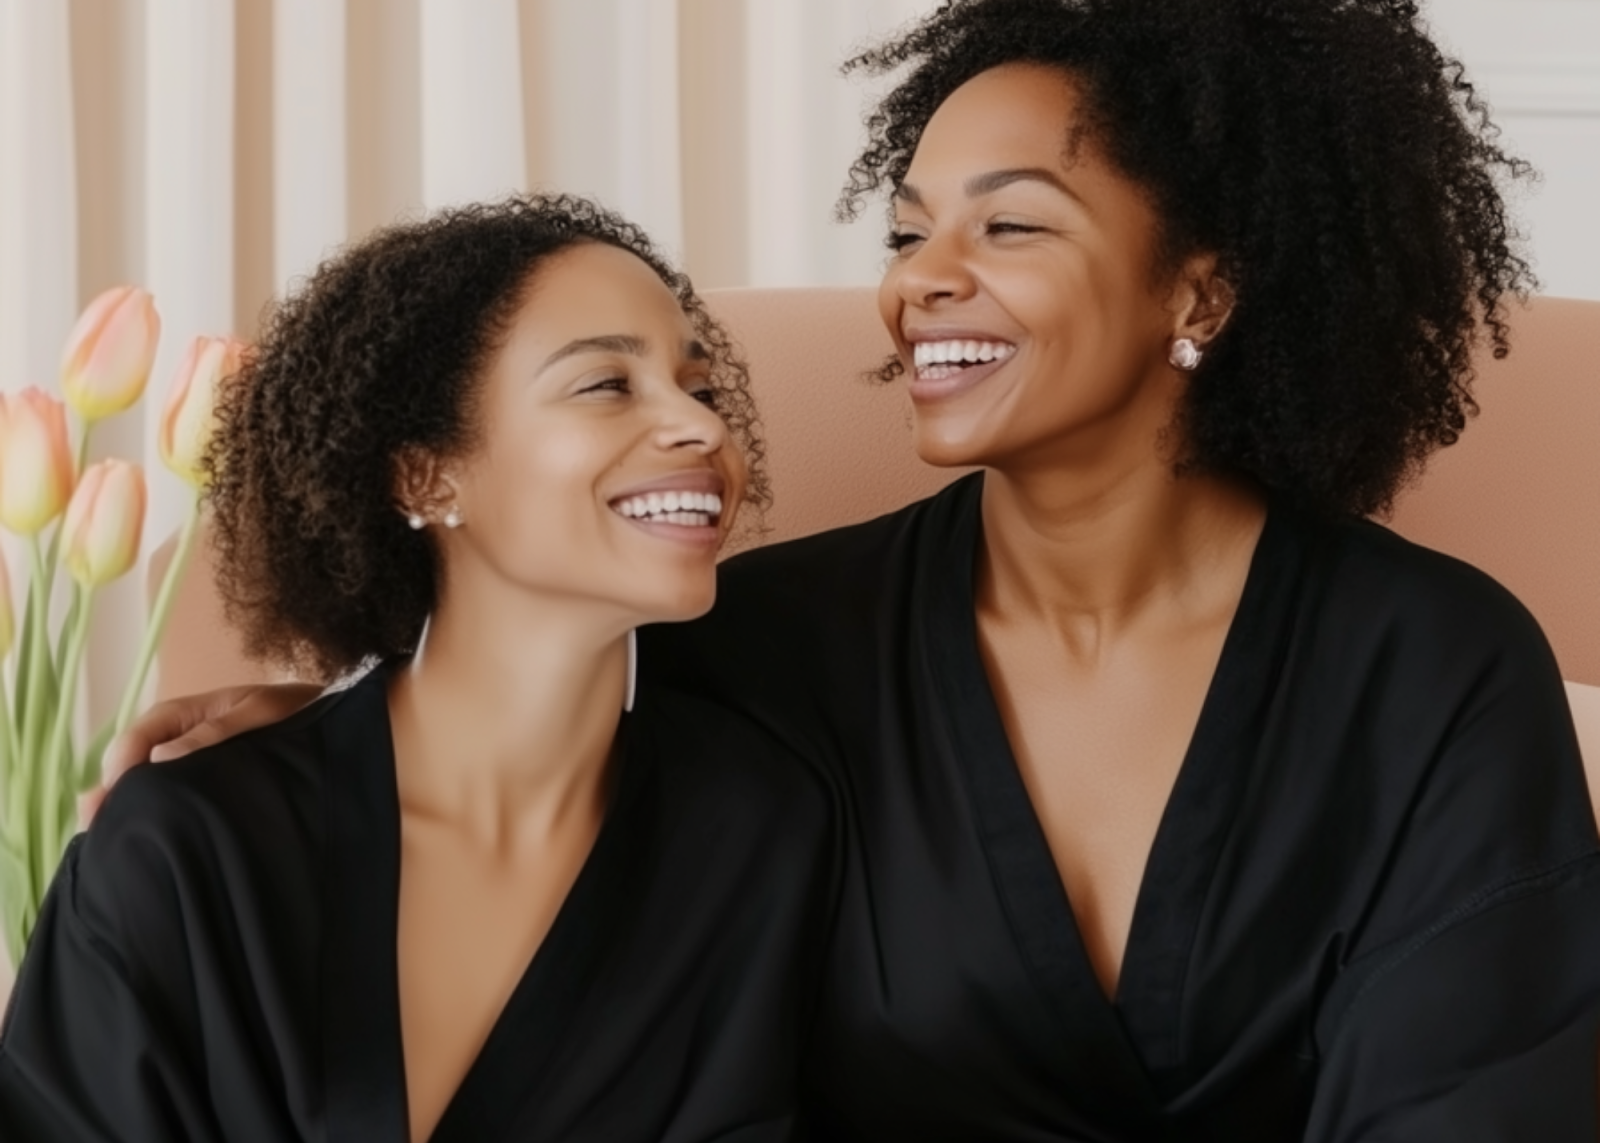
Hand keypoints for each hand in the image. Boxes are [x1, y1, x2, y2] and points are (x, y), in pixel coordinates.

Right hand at [80, 683, 323, 825]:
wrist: (330, 722)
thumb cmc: (296, 712)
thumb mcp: (259, 715)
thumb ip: (216, 732)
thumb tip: (160, 758)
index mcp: (189, 712)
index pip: (141, 734)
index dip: (121, 764)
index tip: (112, 796)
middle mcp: (180, 734)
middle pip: (132, 760)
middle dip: (112, 791)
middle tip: (93, 825)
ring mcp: (188, 758)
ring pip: (144, 780)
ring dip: (125, 804)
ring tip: (103, 836)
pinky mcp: (203, 781)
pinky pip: (168, 793)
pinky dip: (148, 810)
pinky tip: (138, 835)